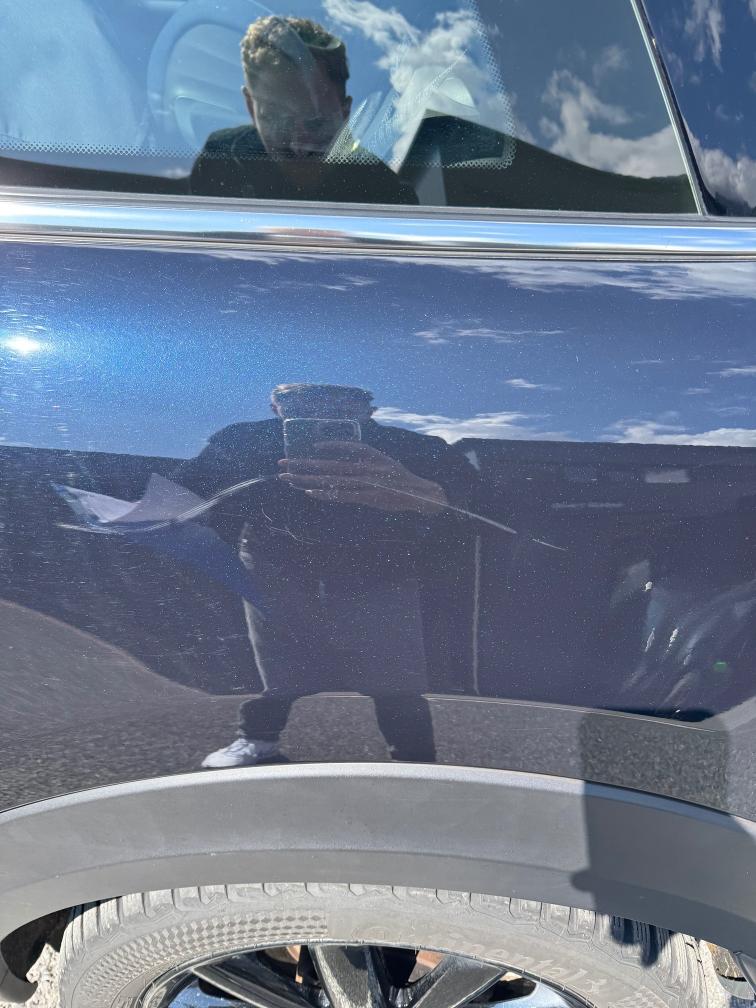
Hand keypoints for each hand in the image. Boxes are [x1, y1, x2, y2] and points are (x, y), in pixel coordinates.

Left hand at [278, 441, 447, 514]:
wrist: (422, 494)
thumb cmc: (400, 478)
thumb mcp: (383, 460)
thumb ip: (363, 455)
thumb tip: (339, 453)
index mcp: (369, 457)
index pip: (343, 449)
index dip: (326, 448)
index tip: (310, 448)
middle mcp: (364, 468)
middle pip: (327, 466)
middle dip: (302, 464)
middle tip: (281, 463)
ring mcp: (365, 483)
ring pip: (329, 481)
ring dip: (306, 480)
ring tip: (287, 478)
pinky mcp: (367, 498)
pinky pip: (342, 495)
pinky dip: (325, 494)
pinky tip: (309, 492)